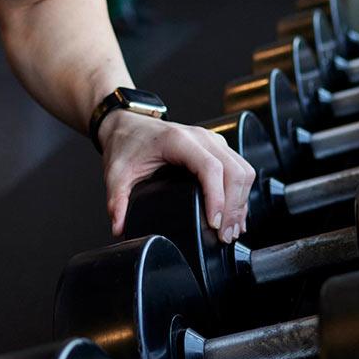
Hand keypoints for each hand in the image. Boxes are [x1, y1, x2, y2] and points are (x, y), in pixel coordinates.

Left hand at [98, 110, 256, 242]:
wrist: (127, 123)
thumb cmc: (126, 142)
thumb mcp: (116, 172)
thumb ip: (116, 201)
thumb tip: (119, 228)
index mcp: (177, 140)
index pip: (211, 168)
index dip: (218, 198)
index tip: (214, 224)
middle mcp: (200, 137)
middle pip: (234, 171)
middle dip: (233, 207)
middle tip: (224, 235)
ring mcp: (211, 140)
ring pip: (242, 170)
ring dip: (241, 202)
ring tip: (231, 230)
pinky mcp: (216, 147)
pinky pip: (239, 168)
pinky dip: (241, 192)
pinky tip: (235, 214)